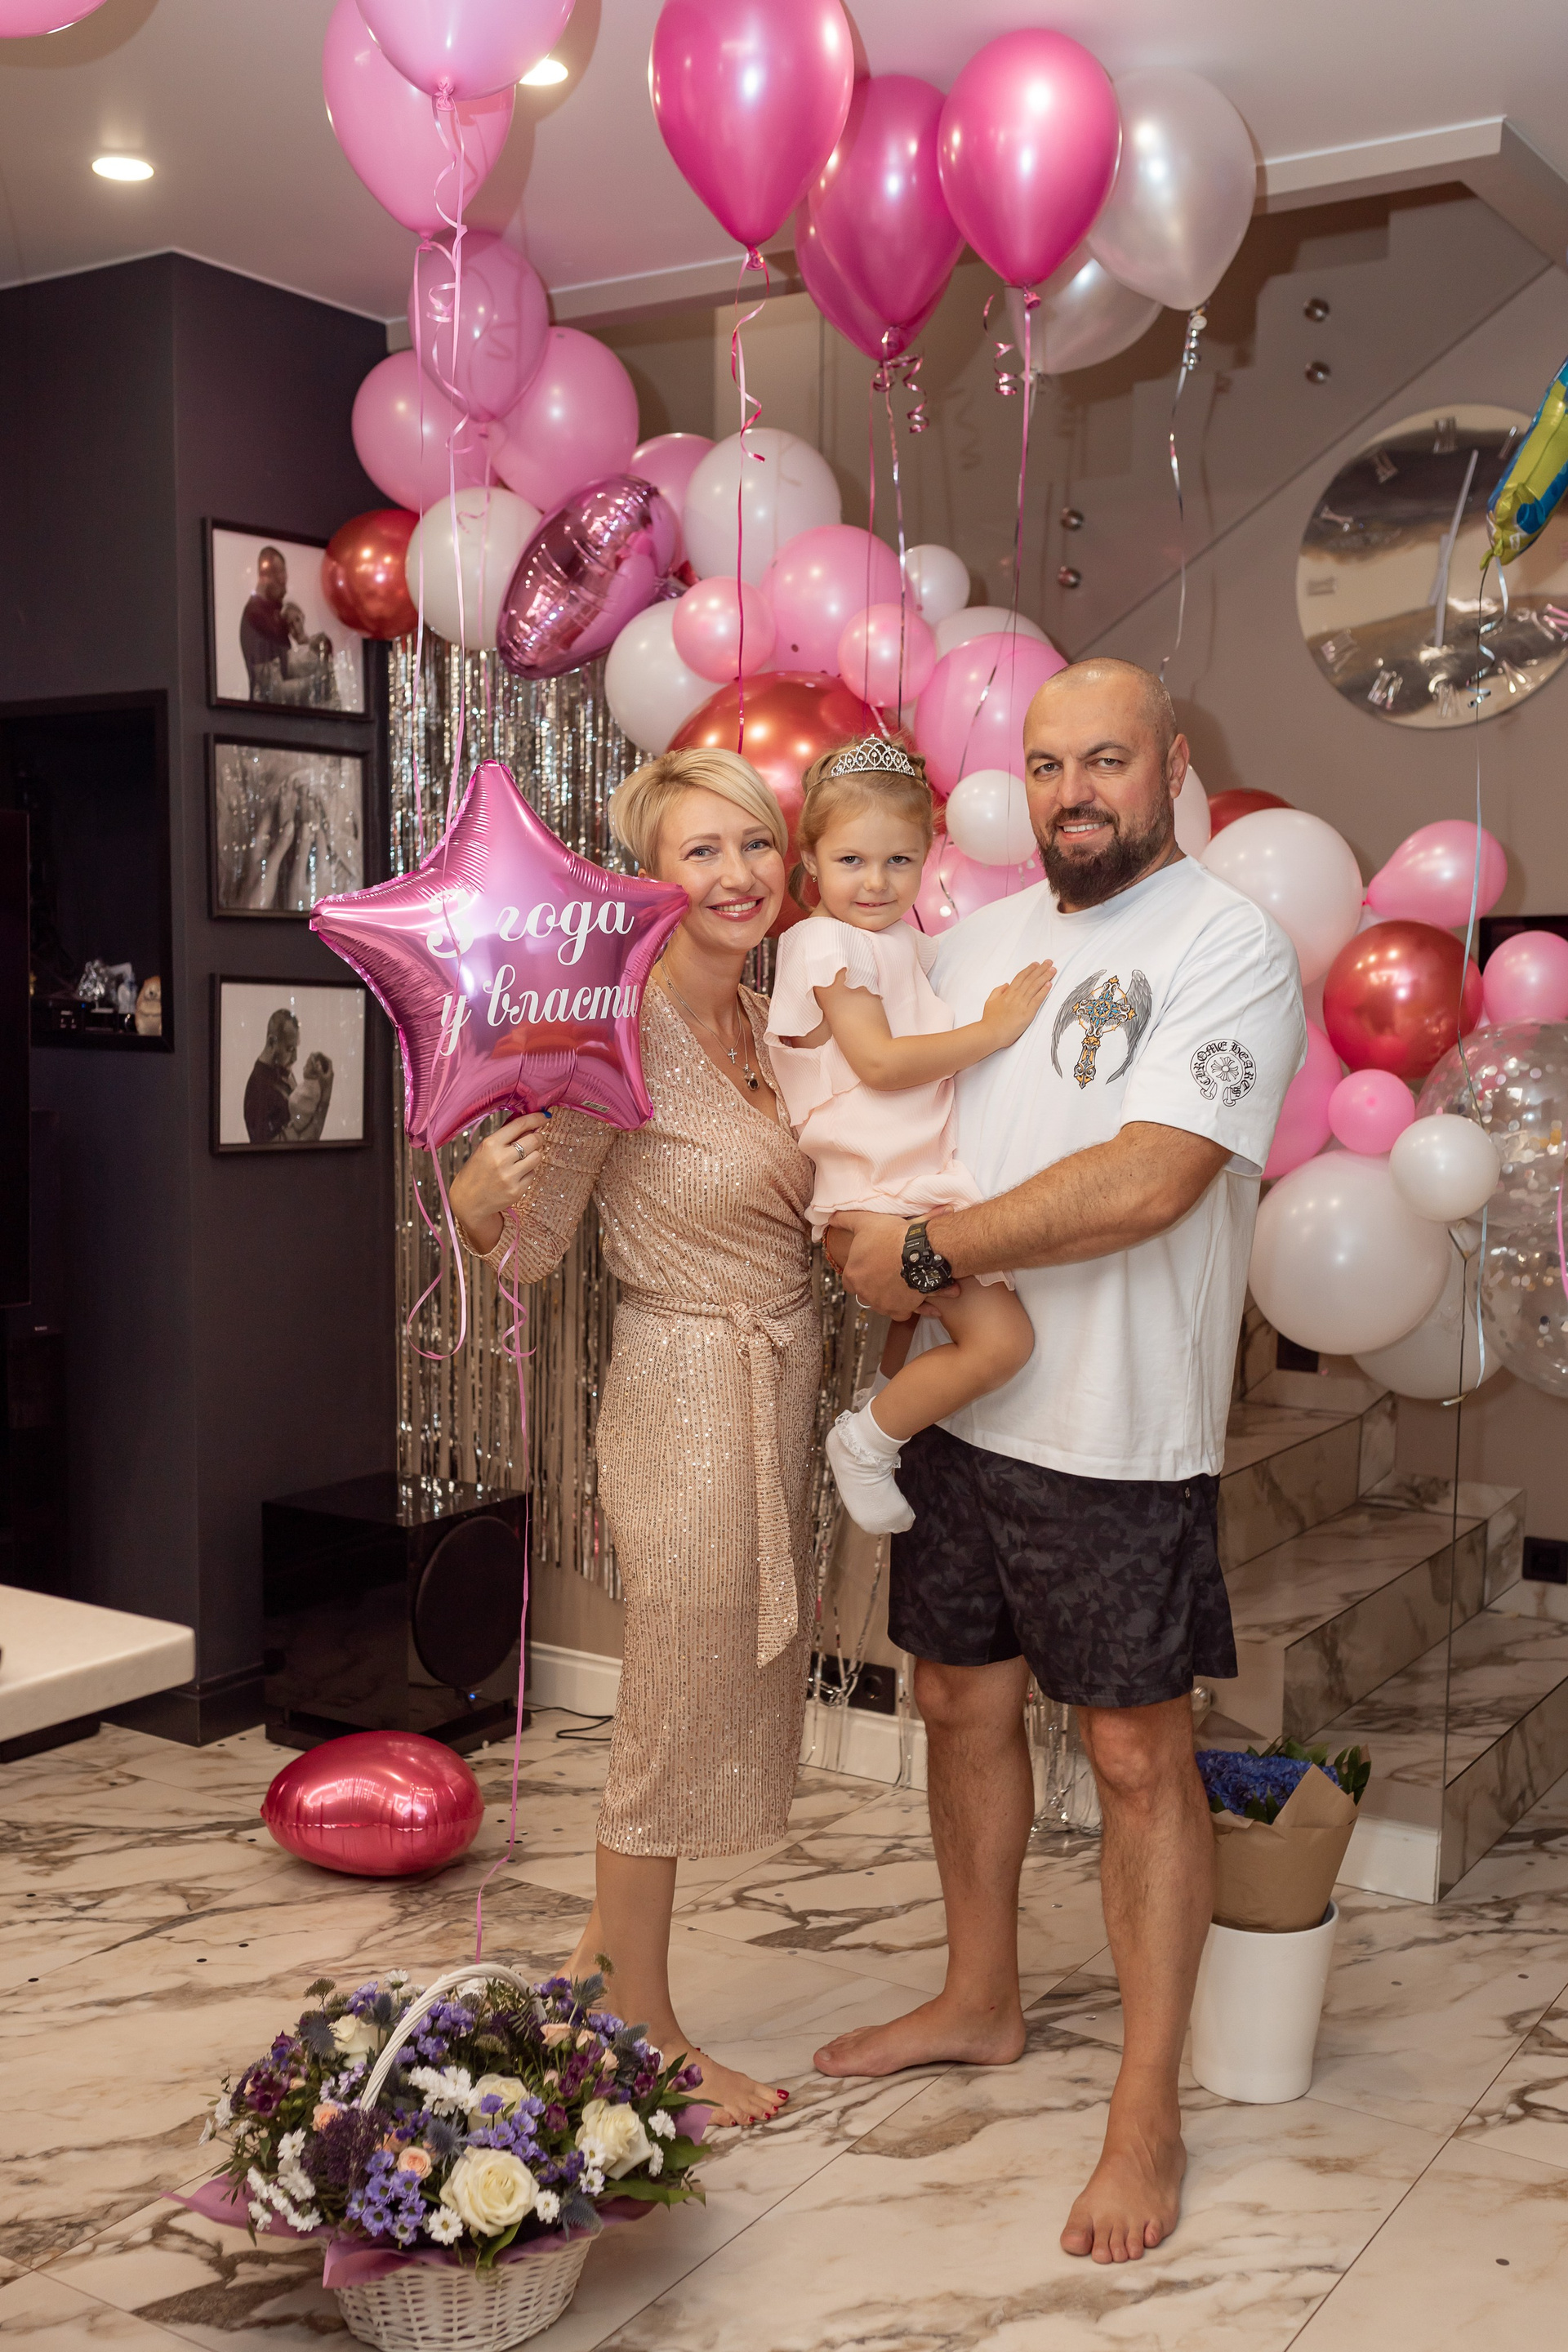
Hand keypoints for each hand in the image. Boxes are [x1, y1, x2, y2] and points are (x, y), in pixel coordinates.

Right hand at [449, 1113, 549, 1250]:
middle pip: (534, 1140)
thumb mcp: (484, 1149)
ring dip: (533, 1155)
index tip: (545, 1116)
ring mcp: (510, 1176)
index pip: (520, 1125)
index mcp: (490, 1144)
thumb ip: (505, 1136)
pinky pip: (533, 1174)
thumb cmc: (476, 1172)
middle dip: (537, 1137)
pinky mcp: (517, 1191)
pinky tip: (515, 1175)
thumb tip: (527, 1122)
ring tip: (521, 1160)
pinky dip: (528, 1172)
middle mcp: (501, 1159)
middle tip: (535, 1139)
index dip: (536, 1118)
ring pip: (537, 1157)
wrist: (468, 1201)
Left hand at [829, 1210, 955, 1317]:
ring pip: (881, 1303)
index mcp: (852, 1276)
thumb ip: (845, 1220)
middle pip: (865, 1293)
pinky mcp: (899, 1311)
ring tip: (901, 1280)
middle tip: (888, 1271)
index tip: (872, 1265)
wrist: (919, 1250)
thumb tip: (832, 1217)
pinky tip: (911, 1294)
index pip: (850, 1280)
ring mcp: (881, 1304)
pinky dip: (905, 1306)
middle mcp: (863, 1293)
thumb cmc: (892, 1236)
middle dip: (874, 1285)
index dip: (861, 1272)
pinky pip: (899, 1312)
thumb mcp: (865, 1222)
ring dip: (888, 1295)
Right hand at [980, 959, 1055, 1050]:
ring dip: (1045, 977)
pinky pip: (1037, 1000)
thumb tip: (1006, 984)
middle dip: (1041, 969)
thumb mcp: (990, 1001)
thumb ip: (998, 991)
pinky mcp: (1027, 1014)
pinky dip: (1044, 991)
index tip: (1036, 964)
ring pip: (1035, 987)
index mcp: (1007, 993)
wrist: (990, 1033)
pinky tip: (1049, 984)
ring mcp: (1022, 1004)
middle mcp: (1015, 996)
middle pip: (1030, 979)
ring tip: (1053, 970)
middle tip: (1049, 962)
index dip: (1029, 969)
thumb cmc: (989, 1020)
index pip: (1020, 977)